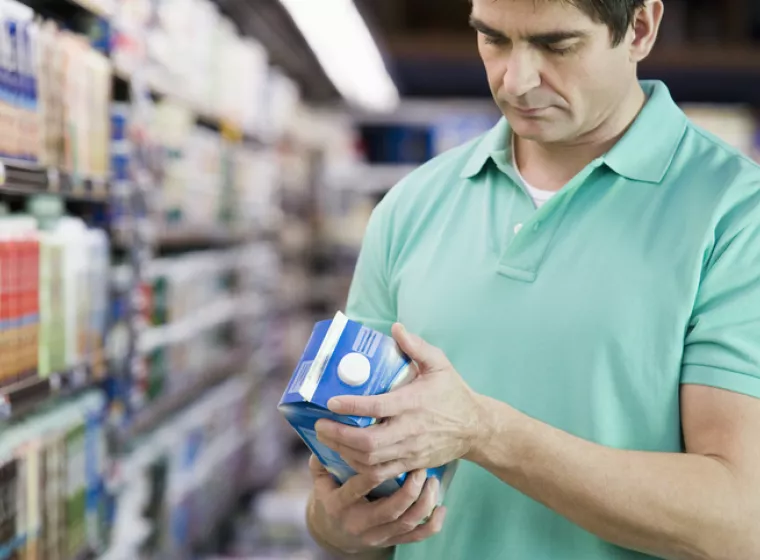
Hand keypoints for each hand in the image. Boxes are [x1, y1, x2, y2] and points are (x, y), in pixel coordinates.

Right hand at [307, 455, 446, 552]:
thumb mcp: (321, 479)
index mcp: (339, 505)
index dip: (374, 469)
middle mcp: (358, 524)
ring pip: (406, 523)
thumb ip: (323, 457)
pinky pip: (416, 537)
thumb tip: (325, 431)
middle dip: (409, 489)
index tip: (387, 450)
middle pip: (390, 509)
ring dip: (424, 502)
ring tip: (432, 481)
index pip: (358, 487)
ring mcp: (377, 535)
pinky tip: (442, 508)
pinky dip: (432, 524)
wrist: (333, 532)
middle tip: (420, 467)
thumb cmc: (330, 496)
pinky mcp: (391, 541)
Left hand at [315, 323, 486, 481]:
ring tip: (328, 438)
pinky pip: (379, 474)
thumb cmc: (453, 392)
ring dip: (344, 452)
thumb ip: (417, 347)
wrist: (475, 428)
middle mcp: (410, 430)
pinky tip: (346, 455)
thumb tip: (396, 328)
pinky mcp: (411, 464)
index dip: (351, 406)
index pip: (376, 407)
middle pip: (368, 442)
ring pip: (370, 461)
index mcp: (413, 403)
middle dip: (339, 436)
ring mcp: (410, 451)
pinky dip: (358, 468)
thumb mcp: (439, 364)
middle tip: (320, 424)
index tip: (331, 402)